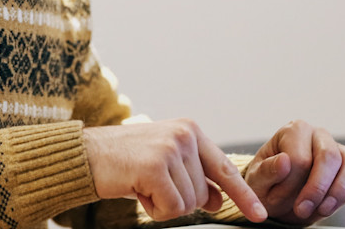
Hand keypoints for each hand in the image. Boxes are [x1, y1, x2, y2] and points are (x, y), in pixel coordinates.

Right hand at [83, 119, 268, 222]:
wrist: (84, 156)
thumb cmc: (123, 161)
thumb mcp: (165, 164)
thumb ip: (194, 177)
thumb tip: (216, 199)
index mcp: (190, 130)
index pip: (225, 169)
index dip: (243, 195)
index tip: (259, 214)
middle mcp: (185, 135)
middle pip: (202, 194)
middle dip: (177, 199)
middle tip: (150, 184)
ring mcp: (171, 149)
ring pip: (188, 203)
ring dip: (163, 204)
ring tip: (142, 184)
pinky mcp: (156, 166)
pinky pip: (171, 208)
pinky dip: (154, 209)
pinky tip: (137, 190)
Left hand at [243, 120, 344, 224]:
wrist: (278, 198)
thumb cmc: (268, 184)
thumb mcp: (257, 180)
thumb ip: (267, 170)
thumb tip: (285, 161)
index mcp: (295, 131)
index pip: (300, 156)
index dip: (291, 183)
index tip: (279, 197)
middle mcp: (320, 136)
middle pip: (329, 156)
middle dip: (316, 189)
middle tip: (302, 210)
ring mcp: (341, 151)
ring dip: (339, 190)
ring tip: (323, 210)